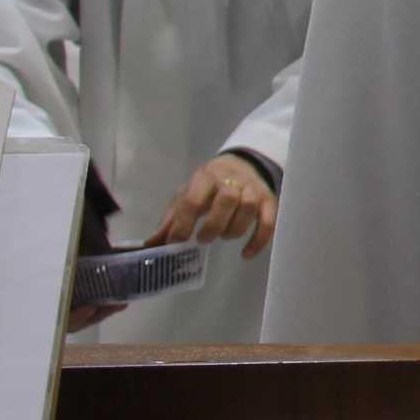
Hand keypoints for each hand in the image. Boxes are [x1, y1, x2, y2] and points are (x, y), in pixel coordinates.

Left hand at [149, 154, 276, 259]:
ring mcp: (252, 189)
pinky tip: (246, 254)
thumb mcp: (186, 195)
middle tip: (203, 239)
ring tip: (224, 237)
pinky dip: (258, 240)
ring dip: (234, 229)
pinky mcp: (268, 201)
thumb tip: (151, 245)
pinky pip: (268, 221)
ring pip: (247, 209)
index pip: (194, 200)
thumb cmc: (208, 187)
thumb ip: (171, 220)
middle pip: (226, 200)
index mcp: (205, 178)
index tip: (176, 242)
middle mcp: (231, 180)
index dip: (184, 223)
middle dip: (213, 225)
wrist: (243, 165)